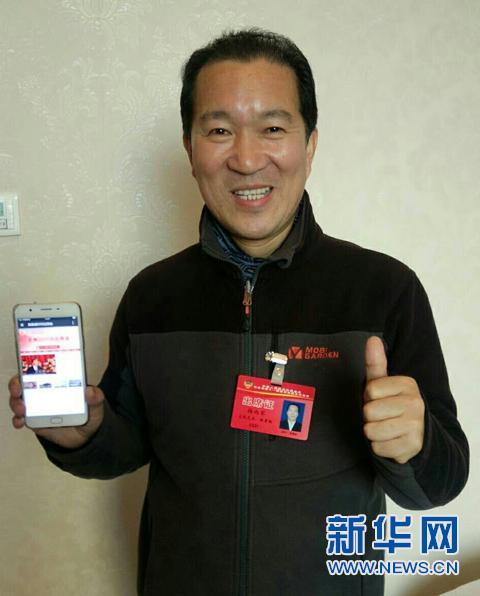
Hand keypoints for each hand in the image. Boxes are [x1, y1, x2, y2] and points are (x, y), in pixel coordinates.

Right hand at [9, 375, 104, 448]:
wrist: (84, 437)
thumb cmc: (89, 415)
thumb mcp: (96, 406)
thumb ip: (96, 398)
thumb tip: (90, 391)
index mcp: (60, 382)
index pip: (43, 369)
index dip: (31, 366)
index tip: (27, 368)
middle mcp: (45, 391)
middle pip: (25, 383)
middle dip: (17, 384)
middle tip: (19, 390)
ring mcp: (38, 406)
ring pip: (19, 399)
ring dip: (16, 402)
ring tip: (22, 409)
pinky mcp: (34, 420)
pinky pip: (20, 418)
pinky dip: (17, 419)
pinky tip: (20, 422)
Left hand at [363, 336, 424, 463]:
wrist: (415, 435)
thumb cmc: (390, 404)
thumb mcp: (381, 383)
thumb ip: (375, 362)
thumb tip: (373, 339)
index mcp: (407, 384)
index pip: (370, 390)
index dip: (368, 398)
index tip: (379, 400)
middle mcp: (415, 403)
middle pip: (369, 412)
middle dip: (369, 417)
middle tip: (382, 417)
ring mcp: (416, 425)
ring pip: (372, 431)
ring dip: (373, 433)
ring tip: (385, 428)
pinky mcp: (413, 446)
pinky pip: (379, 448)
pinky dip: (380, 447)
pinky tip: (391, 441)